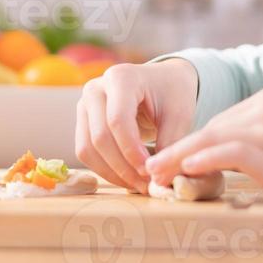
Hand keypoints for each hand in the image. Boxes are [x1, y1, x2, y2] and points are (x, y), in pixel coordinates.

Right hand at [75, 58, 198, 194]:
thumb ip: (169, 145)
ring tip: (138, 184)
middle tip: (146, 184)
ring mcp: (84, 104)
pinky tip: (127, 177)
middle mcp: (95, 88)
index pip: (118, 120)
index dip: (131, 151)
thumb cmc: (172, 95)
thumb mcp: (179, 116)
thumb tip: (158, 180)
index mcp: (121, 78)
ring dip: (112, 173)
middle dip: (123, 167)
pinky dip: (105, 169)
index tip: (150, 171)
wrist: (162, 83)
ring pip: (87, 148)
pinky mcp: (82, 121)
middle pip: (100, 137)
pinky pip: (85, 151)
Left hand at [144, 87, 262, 230]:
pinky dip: (198, 160)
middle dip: (179, 150)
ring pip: (208, 139)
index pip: (223, 123)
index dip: (195, 144)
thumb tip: (242, 169)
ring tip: (154, 175)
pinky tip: (181, 170)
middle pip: (210, 128)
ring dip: (176, 158)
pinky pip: (223, 153)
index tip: (175, 161)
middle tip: (153, 169)